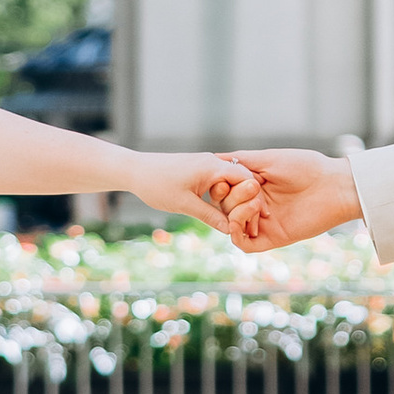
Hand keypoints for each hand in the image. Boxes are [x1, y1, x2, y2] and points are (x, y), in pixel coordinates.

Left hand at [122, 152, 270, 235]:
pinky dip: (224, 195)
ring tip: (241, 219)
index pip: (247, 179)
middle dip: (249, 200)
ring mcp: (205, 165)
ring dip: (236, 198)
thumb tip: (231, 230)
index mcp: (212, 167)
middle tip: (254, 221)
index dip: (255, 198)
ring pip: (231, 181)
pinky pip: (219, 181)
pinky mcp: (197, 170)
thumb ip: (210, 216)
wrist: (134, 170)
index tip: (259, 217)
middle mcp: (212, 162)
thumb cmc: (157, 185)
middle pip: (243, 179)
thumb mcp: (185, 205)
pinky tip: (224, 210)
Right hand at [223, 149, 361, 253]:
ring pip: (231, 225)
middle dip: (233, 197)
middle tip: (254, 188)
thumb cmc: (306, 167)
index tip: (224, 179)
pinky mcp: (272, 238)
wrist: (334, 186)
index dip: (219, 186)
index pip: (224, 190)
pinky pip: (243, 244)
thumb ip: (241, 161)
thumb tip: (215, 157)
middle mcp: (255, 205)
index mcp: (253, 186)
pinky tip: (246, 220)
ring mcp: (262, 223)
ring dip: (236, 213)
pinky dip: (236, 233)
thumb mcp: (269, 158)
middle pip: (225, 207)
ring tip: (257, 203)